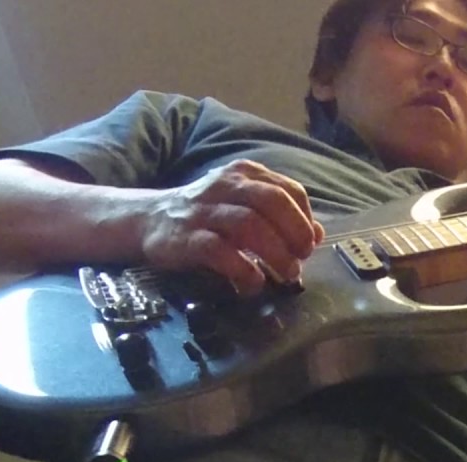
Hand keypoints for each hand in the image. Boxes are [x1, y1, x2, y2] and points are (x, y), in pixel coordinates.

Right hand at [140, 159, 323, 294]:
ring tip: (287, 274)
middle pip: (272, 201)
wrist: (149, 218)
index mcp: (245, 174)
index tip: (309, 244)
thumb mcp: (243, 204)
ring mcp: (205, 210)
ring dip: (275, 252)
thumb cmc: (207, 214)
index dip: (305, 219)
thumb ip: (280, 215)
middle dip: (295, 232)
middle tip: (302, 258)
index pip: (289, 190)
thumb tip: (317, 234)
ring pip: (249, 224)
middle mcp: (226, 185)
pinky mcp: (187, 237)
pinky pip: (220, 251)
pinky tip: (253, 283)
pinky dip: (243, 270)